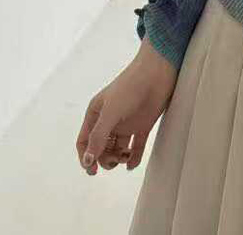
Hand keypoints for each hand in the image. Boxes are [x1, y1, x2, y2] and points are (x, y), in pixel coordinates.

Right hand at [75, 37, 176, 174]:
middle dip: (105, 158)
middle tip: (116, 159)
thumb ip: (98, 136)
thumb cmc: (130, 87)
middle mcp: (110, 120)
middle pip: (101, 148)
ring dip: (119, 158)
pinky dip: (134, 157)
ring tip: (126, 157)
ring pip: (117, 148)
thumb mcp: (110, 112)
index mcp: (96, 114)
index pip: (85, 141)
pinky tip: (133, 164)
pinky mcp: (143, 124)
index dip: (85, 157)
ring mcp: (127, 123)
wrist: (157, 72)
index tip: (92, 171)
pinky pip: (136, 146)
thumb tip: (87, 161)